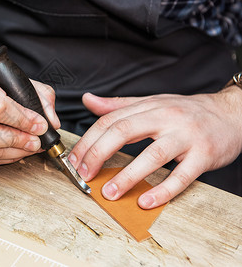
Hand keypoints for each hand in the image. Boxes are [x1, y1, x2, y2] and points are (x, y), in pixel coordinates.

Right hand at [0, 58, 59, 164]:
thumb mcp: (9, 76)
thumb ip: (37, 94)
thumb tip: (52, 121)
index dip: (22, 120)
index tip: (41, 126)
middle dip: (17, 141)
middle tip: (36, 142)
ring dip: (12, 153)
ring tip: (29, 147)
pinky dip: (0, 158)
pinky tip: (13, 151)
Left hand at [69, 88, 241, 208]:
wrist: (231, 113)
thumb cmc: (186, 111)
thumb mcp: (151, 102)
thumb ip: (118, 105)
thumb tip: (88, 100)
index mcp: (148, 106)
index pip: (110, 121)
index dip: (89, 141)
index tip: (75, 159)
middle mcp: (165, 118)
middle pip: (124, 132)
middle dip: (98, 154)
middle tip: (85, 174)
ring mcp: (186, 136)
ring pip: (152, 155)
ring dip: (127, 176)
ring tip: (109, 192)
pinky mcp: (204, 155)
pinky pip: (182, 176)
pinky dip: (163, 191)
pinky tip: (145, 201)